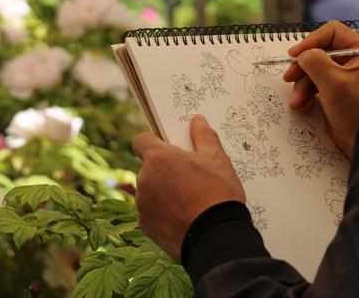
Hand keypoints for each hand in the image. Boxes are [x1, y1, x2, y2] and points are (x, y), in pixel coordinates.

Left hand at [132, 114, 245, 259]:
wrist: (216, 237)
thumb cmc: (218, 195)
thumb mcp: (218, 159)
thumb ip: (204, 137)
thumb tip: (198, 121)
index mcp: (158, 158)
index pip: (140, 141)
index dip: (153, 142)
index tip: (167, 148)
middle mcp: (144, 179)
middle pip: (148, 167)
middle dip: (163, 169)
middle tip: (188, 177)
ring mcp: (142, 204)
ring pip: (149, 189)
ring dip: (162, 191)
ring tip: (189, 199)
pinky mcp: (145, 225)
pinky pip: (151, 211)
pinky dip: (162, 212)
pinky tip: (183, 216)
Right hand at [283, 21, 358, 158]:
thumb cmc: (358, 113)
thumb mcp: (334, 84)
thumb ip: (315, 62)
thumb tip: (302, 54)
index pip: (332, 32)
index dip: (311, 41)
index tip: (295, 55)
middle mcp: (355, 60)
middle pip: (319, 51)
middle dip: (303, 68)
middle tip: (289, 78)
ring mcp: (345, 75)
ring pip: (314, 69)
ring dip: (302, 84)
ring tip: (298, 101)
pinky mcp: (337, 90)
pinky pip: (316, 83)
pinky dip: (306, 93)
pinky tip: (304, 105)